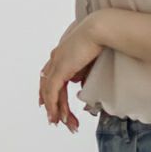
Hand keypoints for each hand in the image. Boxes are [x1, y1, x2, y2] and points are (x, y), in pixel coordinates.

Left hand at [38, 14, 102, 132]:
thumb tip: (80, 83)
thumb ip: (83, 72)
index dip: (48, 92)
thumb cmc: (102, 37)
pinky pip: (52, 92)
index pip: (50, 76)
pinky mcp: (60, 68)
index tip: (50, 105)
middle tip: (57, 120)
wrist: (102, 28)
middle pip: (47, 86)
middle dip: (52, 105)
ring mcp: (56, 62)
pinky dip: (54, 106)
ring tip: (62, 123)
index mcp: (62, 53)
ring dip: (56, 110)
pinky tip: (58, 116)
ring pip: (49, 92)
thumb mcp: (91, 59)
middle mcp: (55, 57)